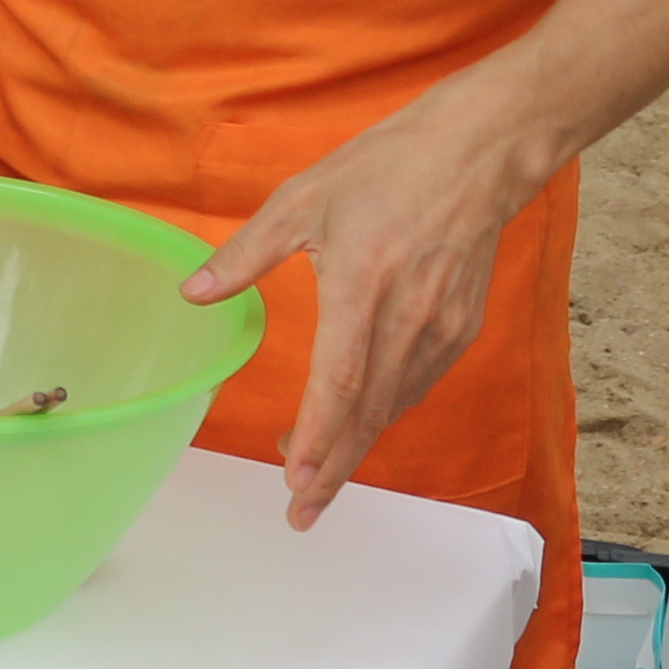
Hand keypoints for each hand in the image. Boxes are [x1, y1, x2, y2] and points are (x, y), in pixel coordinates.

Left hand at [185, 81, 551, 526]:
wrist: (476, 156)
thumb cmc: (382, 169)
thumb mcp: (300, 199)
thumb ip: (245, 254)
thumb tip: (192, 293)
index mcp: (363, 283)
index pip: (340, 378)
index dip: (317, 433)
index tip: (293, 475)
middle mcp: (407, 316)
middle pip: (368, 411)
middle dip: (333, 468)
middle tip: (300, 512)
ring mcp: (441, 327)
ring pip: (393, 405)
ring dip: (355, 446)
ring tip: (316, 477)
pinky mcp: (462, 328)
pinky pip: (417, 384)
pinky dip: (384, 413)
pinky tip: (359, 426)